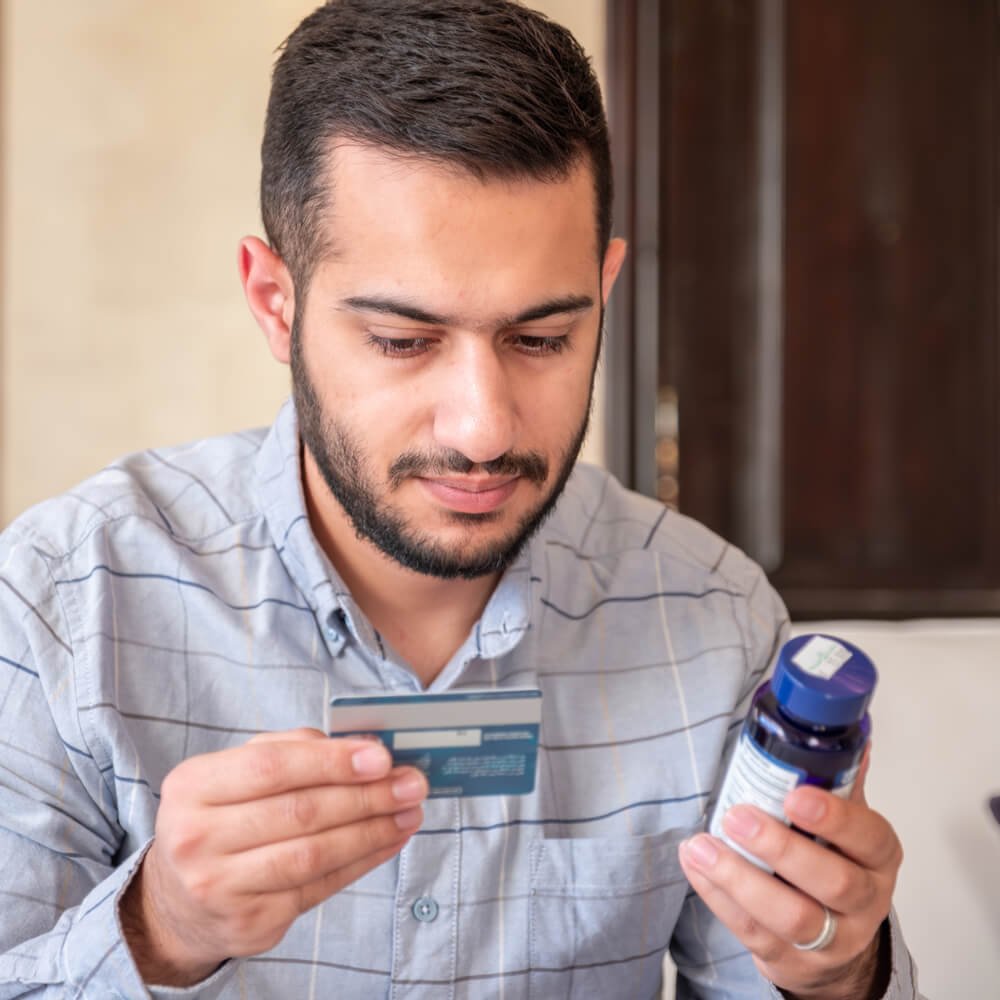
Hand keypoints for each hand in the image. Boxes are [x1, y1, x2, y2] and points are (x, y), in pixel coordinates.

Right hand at [120, 728, 426, 985]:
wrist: (179, 899)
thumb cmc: (224, 816)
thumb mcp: (238, 771)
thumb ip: (294, 748)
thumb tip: (363, 747)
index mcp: (193, 786)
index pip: (272, 767)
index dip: (332, 761)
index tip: (382, 757)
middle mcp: (196, 839)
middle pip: (300, 813)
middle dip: (367, 796)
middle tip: (412, 783)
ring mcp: (219, 888)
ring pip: (314, 855)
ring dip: (373, 831)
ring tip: (409, 812)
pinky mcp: (249, 924)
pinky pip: (319, 888)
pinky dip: (362, 861)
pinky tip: (389, 840)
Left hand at [678, 750, 900, 998]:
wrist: (835, 940)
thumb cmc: (833, 861)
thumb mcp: (844, 823)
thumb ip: (838, 780)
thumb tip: (846, 731)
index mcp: (878, 856)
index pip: (869, 837)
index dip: (835, 818)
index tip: (795, 795)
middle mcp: (864, 901)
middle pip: (832, 882)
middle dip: (780, 847)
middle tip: (737, 816)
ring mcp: (831, 939)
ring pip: (791, 917)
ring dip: (739, 877)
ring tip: (701, 845)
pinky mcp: (791, 961)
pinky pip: (752, 933)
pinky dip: (717, 896)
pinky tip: (695, 865)